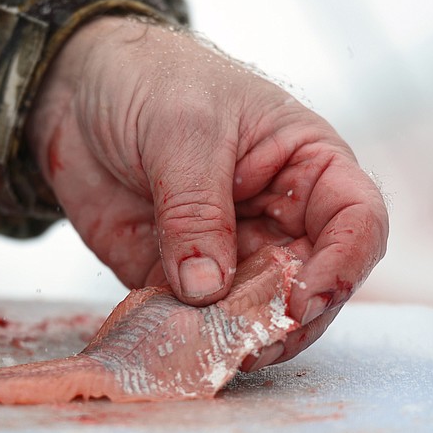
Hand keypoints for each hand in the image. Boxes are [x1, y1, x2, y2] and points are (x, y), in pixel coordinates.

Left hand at [26, 16, 387, 367]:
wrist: (74, 90)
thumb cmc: (151, 82)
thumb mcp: (182, 132)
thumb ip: (196, 211)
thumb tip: (206, 288)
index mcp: (308, 166)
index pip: (358, 222)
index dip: (344, 265)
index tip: (305, 297)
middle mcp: (283, 218)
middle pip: (315, 286)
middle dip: (290, 318)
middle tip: (252, 340)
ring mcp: (234, 254)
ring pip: (260, 315)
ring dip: (242, 338)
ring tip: (213, 350)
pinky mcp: (182, 280)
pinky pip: (198, 322)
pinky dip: (192, 340)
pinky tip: (176, 347)